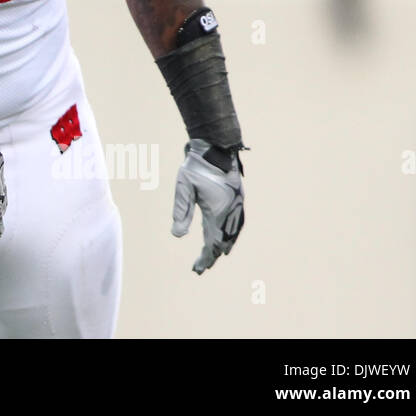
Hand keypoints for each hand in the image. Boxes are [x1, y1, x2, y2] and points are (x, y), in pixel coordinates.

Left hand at [171, 139, 243, 273]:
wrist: (215, 147)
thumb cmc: (196, 166)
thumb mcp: (184, 187)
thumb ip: (181, 211)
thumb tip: (177, 236)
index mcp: (218, 212)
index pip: (211, 243)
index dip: (204, 258)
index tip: (197, 269)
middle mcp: (231, 212)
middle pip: (223, 242)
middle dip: (212, 256)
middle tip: (201, 267)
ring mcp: (237, 205)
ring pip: (232, 234)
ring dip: (223, 246)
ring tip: (214, 256)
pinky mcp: (237, 199)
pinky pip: (237, 224)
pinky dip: (231, 235)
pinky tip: (226, 237)